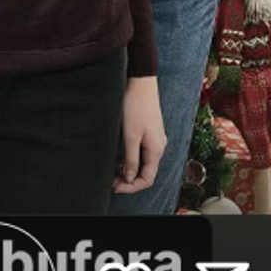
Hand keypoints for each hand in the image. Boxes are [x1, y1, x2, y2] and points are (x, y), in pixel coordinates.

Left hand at [113, 77, 166, 193]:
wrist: (141, 82)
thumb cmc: (136, 107)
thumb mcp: (130, 136)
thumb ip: (131, 159)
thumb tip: (129, 178)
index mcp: (157, 150)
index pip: (147, 179)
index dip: (131, 187)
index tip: (115, 187)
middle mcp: (159, 147)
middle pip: (146, 172)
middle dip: (129, 180)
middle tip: (111, 181)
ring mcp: (155, 139)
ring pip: (144, 162)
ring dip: (130, 170)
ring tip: (114, 172)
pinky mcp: (150, 131)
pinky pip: (143, 152)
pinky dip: (133, 159)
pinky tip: (121, 158)